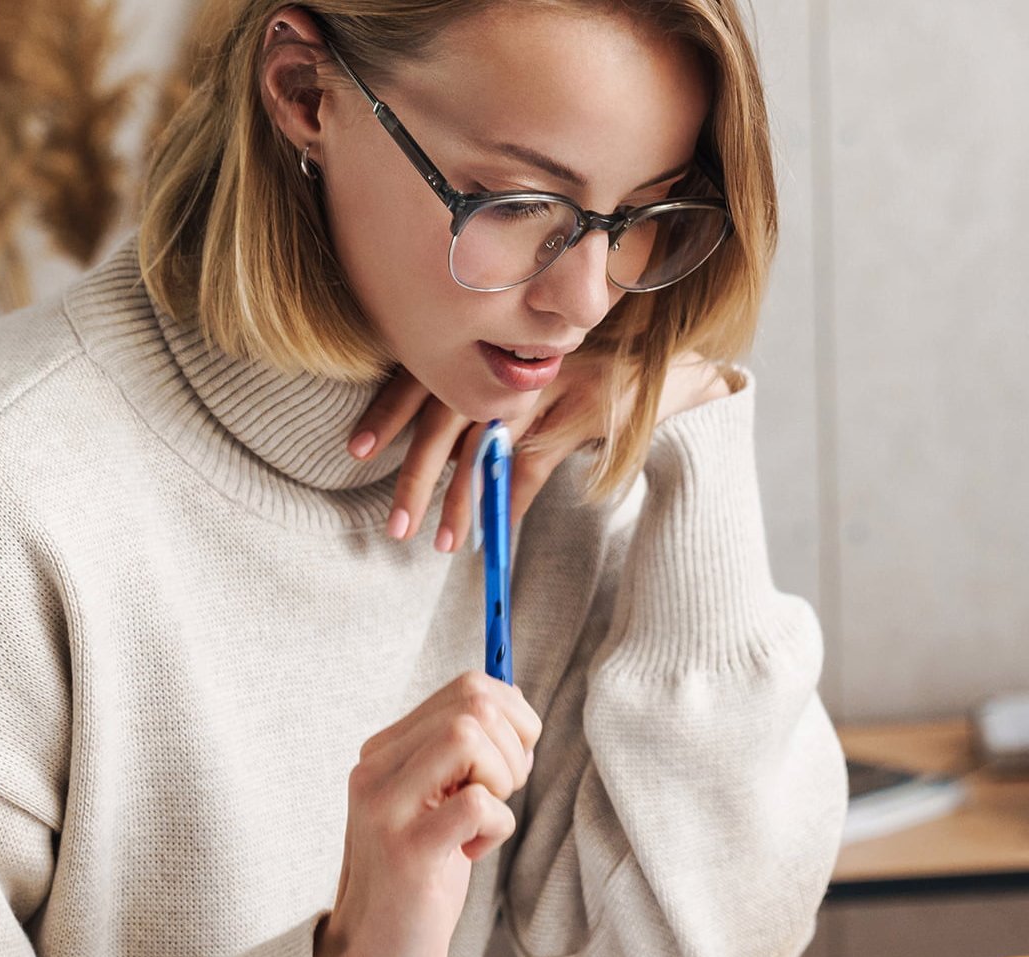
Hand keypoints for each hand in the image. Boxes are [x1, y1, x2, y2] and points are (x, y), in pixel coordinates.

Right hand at [312, 674, 542, 956]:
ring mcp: (386, 807)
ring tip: (483, 820)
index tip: (510, 764)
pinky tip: (470, 853)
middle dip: (514, 745)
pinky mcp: (407, 849)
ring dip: (502, 778)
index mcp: (384, 752)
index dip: (513, 717)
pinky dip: (496, 827)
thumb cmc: (419, 877)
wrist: (375, 955)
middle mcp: (376, 769)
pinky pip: (479, 803)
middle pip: (472, 704)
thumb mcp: (440, 803)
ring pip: (469, 737)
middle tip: (501, 793)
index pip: (466, 687)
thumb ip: (465, 756)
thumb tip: (516, 702)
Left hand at [348, 357, 737, 549]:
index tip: (357, 449)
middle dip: (414, 476)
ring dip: (458, 502)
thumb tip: (453, 446)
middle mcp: (509, 359)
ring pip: (485, 449)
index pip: (426, 374)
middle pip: (444, 417)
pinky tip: (494, 537)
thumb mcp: (539, 369)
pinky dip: (510, 504)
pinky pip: (531, 466)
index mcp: (490, 342)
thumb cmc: (598, 362)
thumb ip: (498, 395)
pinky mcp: (577, 413)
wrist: (671, 354)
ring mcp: (543, 385)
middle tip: (392, 525)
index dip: (388, 411)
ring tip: (435, 542)